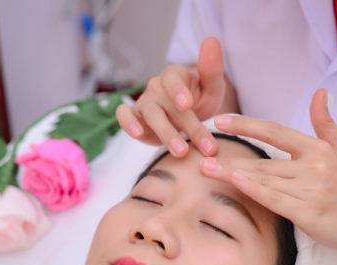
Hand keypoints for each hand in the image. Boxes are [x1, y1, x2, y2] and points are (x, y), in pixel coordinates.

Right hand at [116, 37, 226, 156]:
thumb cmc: (200, 99)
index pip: (172, 79)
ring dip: (166, 134)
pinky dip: (127, 123)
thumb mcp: (212, 87)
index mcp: (174, 76)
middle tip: (204, 146)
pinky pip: (124, 116)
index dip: (178, 91)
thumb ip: (212, 69)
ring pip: (150, 115)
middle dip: (186, 126)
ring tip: (182, 152)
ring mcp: (144, 102)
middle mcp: (157, 87)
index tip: (188, 105)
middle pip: (166, 105)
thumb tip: (212, 40)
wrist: (189, 117)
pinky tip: (138, 134)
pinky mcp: (135, 118)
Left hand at [199, 89, 336, 253]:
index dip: (247, 124)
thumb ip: (326, 123)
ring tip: (205, 169)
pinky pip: (275, 199)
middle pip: (262, 159)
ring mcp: (312, 190)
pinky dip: (254, 190)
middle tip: (199, 152)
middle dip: (229, 157)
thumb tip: (320, 92)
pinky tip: (235, 182)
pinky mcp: (310, 213)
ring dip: (232, 174)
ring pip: (264, 179)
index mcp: (318, 149)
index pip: (275, 131)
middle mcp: (314, 166)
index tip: (220, 120)